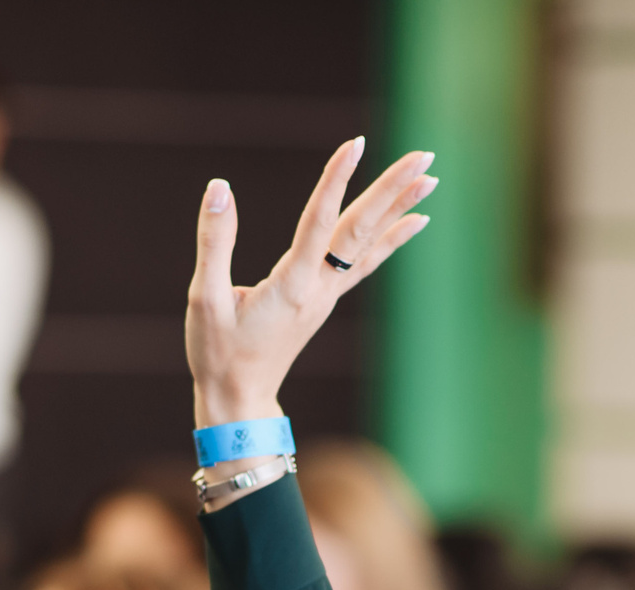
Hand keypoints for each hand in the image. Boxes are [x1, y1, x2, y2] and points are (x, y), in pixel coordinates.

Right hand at [187, 139, 436, 428]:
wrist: (239, 399)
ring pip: (369, 243)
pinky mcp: (325, 298)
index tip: (354, 145)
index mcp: (290, 287)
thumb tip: (220, 187)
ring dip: (399, 208)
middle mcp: (318, 289)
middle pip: (360, 230)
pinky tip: (415, 219)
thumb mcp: (203, 298)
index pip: (318, 223)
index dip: (335, 181)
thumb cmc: (217, 352)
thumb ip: (214, 242)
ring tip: (430, 178)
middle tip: (422, 157)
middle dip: (391, 190)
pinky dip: (392, 238)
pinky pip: (366, 261)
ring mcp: (327, 295)